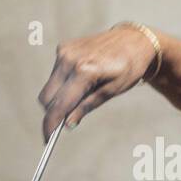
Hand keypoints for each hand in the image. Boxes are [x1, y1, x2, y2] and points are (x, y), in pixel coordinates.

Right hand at [37, 26, 158, 140]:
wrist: (133, 40)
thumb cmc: (129, 67)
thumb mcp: (112, 91)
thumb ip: (87, 106)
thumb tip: (68, 124)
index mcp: (84, 71)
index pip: (60, 104)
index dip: (51, 124)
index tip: (47, 140)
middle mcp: (69, 59)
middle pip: (47, 97)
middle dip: (53, 112)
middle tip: (68, 121)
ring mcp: (64, 51)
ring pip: (50, 87)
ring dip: (59, 97)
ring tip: (84, 93)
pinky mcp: (63, 48)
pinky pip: (55, 74)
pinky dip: (63, 84)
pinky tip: (82, 80)